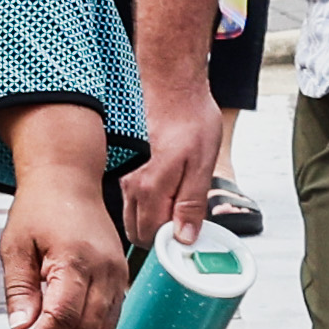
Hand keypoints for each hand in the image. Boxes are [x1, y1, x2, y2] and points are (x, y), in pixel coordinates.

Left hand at [0, 132, 130, 328]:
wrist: (68, 180)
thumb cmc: (39, 208)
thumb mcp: (16, 246)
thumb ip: (20, 289)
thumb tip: (22, 327)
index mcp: (76, 260)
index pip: (62, 317)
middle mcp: (104, 270)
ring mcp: (118, 275)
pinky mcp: (121, 277)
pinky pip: (110, 319)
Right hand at [129, 72, 232, 251]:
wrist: (173, 86)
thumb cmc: (190, 119)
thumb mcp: (202, 164)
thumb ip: (191, 204)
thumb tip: (184, 238)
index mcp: (150, 187)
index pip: (154, 236)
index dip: (173, 242)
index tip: (191, 236)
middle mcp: (131, 185)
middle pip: (139, 232)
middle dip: (161, 236)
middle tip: (187, 223)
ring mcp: (126, 177)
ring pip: (134, 218)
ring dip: (154, 221)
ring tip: (180, 206)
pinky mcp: (127, 168)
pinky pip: (133, 201)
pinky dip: (148, 207)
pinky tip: (169, 192)